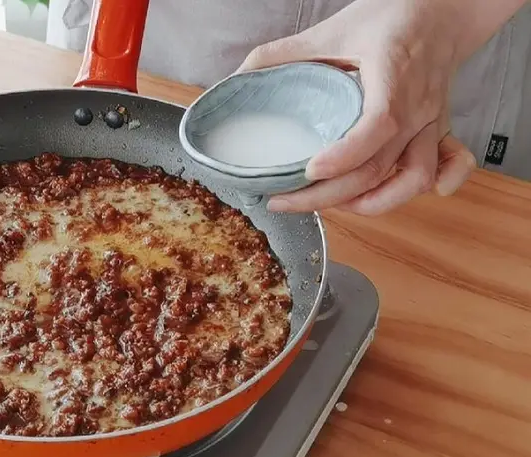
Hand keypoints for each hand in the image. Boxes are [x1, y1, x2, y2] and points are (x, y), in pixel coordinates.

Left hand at [235, 0, 516, 214]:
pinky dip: (438, 184)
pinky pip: (449, 164)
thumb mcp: (330, 30)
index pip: (377, 126)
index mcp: (392, 79)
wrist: (439, 10)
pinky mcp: (439, 129)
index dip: (345, 155)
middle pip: (379, 167)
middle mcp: (416, 108)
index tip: (309, 170)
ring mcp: (430, 122)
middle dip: (328, 195)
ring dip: (374, 202)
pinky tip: (413, 196)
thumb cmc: (388, 18)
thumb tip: (238, 79)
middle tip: (284, 200)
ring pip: (413, 178)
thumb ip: (282, 54)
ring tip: (334, 206)